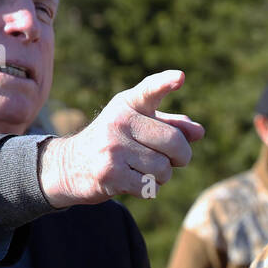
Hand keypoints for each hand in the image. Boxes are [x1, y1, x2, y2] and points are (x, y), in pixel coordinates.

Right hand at [39, 69, 203, 205]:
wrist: (69, 166)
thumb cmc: (113, 144)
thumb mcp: (138, 127)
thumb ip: (170, 125)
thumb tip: (199, 132)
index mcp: (127, 105)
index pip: (149, 91)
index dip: (165, 83)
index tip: (180, 78)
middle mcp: (119, 122)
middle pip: (173, 142)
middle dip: (181, 157)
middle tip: (174, 160)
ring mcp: (113, 148)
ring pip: (163, 168)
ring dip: (162, 176)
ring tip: (143, 170)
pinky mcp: (109, 173)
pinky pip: (149, 186)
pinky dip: (149, 189)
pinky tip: (133, 182)